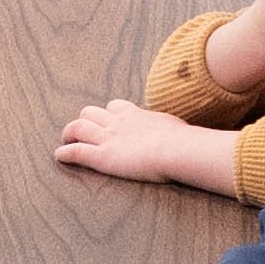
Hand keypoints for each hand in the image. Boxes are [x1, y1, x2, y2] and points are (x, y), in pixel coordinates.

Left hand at [56, 99, 243, 194]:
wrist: (177, 149)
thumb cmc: (184, 143)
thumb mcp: (182, 131)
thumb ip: (181, 135)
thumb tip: (205, 144)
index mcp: (137, 115)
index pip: (115, 107)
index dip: (108, 113)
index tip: (106, 119)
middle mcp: (118, 123)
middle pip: (91, 112)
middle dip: (85, 120)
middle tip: (81, 129)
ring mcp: (107, 138)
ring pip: (78, 127)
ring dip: (69, 133)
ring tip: (65, 140)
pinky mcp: (101, 156)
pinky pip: (75, 151)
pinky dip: (64, 153)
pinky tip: (59, 156)